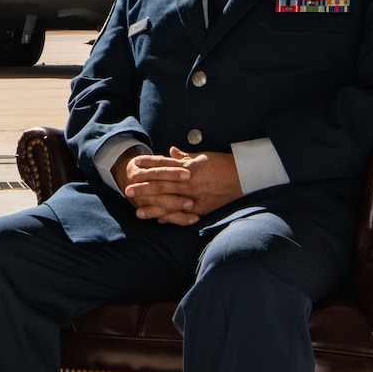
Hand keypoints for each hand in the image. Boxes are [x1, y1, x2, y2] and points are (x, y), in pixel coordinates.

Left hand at [117, 147, 241, 225]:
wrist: (244, 176)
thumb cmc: (223, 164)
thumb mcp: (203, 156)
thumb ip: (184, 156)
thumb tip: (170, 150)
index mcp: (188, 167)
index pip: (163, 165)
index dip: (148, 166)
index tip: (134, 165)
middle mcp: (190, 182)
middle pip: (162, 185)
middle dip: (144, 188)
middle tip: (128, 190)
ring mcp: (195, 197)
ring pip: (170, 203)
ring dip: (153, 208)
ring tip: (138, 211)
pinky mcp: (203, 208)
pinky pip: (184, 215)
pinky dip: (171, 218)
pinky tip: (159, 221)